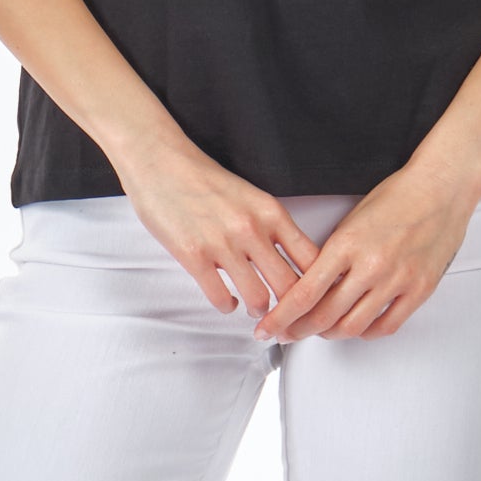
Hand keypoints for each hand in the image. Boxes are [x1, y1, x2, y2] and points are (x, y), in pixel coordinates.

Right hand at [117, 139, 323, 320]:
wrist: (161, 162)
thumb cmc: (205, 180)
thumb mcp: (251, 198)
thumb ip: (271, 228)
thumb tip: (294, 264)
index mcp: (271, 212)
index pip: (311, 259)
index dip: (318, 286)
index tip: (314, 298)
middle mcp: (252, 228)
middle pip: (290, 287)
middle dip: (291, 310)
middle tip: (287, 319)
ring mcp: (223, 243)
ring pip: (259, 299)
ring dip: (259, 311)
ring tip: (256, 308)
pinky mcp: (194, 256)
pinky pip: (220, 298)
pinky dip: (227, 306)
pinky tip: (227, 299)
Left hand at [252, 164, 475, 342]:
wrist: (441, 187)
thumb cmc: (399, 194)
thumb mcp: (353, 218)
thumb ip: (334, 253)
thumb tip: (315, 282)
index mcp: (348, 243)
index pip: (305, 292)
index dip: (282, 317)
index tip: (268, 327)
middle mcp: (371, 266)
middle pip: (325, 316)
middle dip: (299, 330)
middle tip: (287, 334)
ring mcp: (397, 280)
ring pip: (353, 326)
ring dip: (331, 333)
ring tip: (321, 330)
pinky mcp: (419, 290)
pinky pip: (387, 325)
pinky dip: (366, 331)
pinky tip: (358, 326)